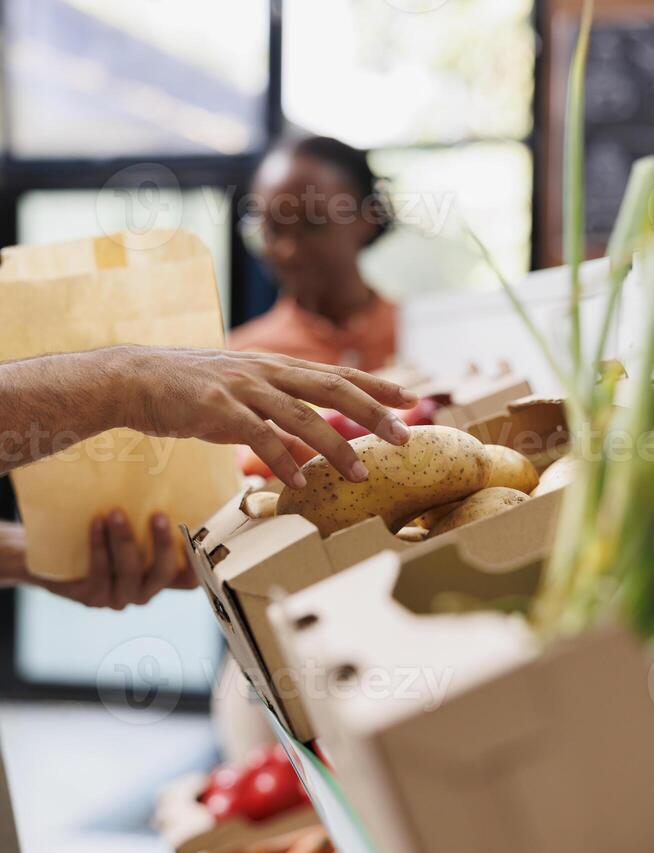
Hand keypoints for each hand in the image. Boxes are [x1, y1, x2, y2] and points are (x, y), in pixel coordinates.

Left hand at [27, 512, 196, 609]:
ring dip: (125, 540)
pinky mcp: (94, 599)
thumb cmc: (106, 532)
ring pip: (131, 572)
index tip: (197, 533)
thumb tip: (179, 476)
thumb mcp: (134, 525)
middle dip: (162, 544)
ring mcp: (120, 598)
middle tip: (158, 515)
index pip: (190, 580)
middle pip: (163, 573)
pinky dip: (99, 546)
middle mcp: (145, 591)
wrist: (59, 555)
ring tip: (116, 512)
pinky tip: (96, 523)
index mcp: (162, 577)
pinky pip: (101, 573)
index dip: (198, 563)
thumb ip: (153, 515)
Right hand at [120, 348, 417, 488]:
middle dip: (373, 413)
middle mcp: (267, 373)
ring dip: (334, 447)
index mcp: (276, 367)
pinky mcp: (217, 408)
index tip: (412, 399)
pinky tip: (300, 485)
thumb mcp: (242, 391)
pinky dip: (282, 461)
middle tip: (405, 436)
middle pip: (332, 388)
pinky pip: (258, 437)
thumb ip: (276, 409)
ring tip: (361, 474)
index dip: (377, 386)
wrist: (137, 379)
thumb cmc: (192, 389)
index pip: (338, 373)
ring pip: (301, 416)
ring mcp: (243, 388)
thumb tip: (306, 442)